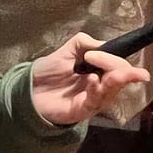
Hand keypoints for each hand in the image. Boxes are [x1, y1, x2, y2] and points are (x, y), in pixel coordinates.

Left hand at [31, 32, 149, 124]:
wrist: (31, 89)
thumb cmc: (51, 70)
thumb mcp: (67, 50)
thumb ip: (84, 43)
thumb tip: (103, 44)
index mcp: (101, 71)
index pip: (119, 65)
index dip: (114, 58)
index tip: (93, 53)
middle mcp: (103, 86)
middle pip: (121, 79)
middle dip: (121, 69)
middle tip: (102, 61)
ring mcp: (95, 99)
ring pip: (111, 91)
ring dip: (113, 80)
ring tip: (110, 73)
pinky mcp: (84, 110)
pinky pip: (95, 101)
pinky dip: (96, 90)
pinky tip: (93, 80)